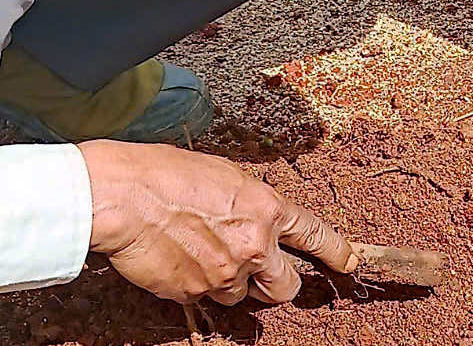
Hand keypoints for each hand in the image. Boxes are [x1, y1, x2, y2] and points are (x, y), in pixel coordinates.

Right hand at [79, 141, 356, 305]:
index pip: (314, 235)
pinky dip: (198, 286)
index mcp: (266, 208)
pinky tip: (178, 260)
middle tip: (257, 271)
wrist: (123, 197)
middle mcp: (254, 246)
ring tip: (202, 254)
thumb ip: (249, 201)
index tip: (349, 263)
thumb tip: (254, 216)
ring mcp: (225, 274)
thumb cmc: (166, 174)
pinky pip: (206, 298)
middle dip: (275, 283)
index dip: (336, 252)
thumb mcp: (224, 174)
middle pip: (285, 287)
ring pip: (241, 296)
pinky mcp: (195, 293)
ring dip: (230, 283)